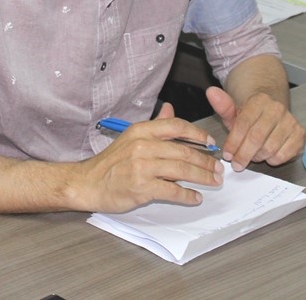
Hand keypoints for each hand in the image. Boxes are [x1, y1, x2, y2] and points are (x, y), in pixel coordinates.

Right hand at [68, 103, 223, 212]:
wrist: (88, 183)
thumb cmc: (110, 163)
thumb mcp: (131, 137)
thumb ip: (154, 125)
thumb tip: (170, 109)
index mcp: (141, 131)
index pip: (176, 126)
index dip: (198, 134)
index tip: (211, 143)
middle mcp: (142, 146)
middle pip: (183, 151)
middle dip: (205, 161)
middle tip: (217, 168)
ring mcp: (141, 167)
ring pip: (181, 170)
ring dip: (202, 177)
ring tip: (213, 181)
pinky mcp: (141, 187)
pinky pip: (172, 190)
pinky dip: (187, 195)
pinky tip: (195, 197)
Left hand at [206, 87, 305, 170]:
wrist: (271, 111)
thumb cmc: (250, 116)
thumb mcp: (234, 111)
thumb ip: (223, 106)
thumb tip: (211, 92)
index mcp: (259, 101)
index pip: (244, 124)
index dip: (234, 142)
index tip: (227, 155)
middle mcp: (277, 109)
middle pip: (257, 138)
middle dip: (244, 154)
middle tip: (237, 163)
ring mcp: (290, 121)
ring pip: (270, 148)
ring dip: (258, 157)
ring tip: (252, 156)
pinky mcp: (300, 134)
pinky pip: (284, 154)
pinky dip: (273, 159)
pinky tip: (267, 155)